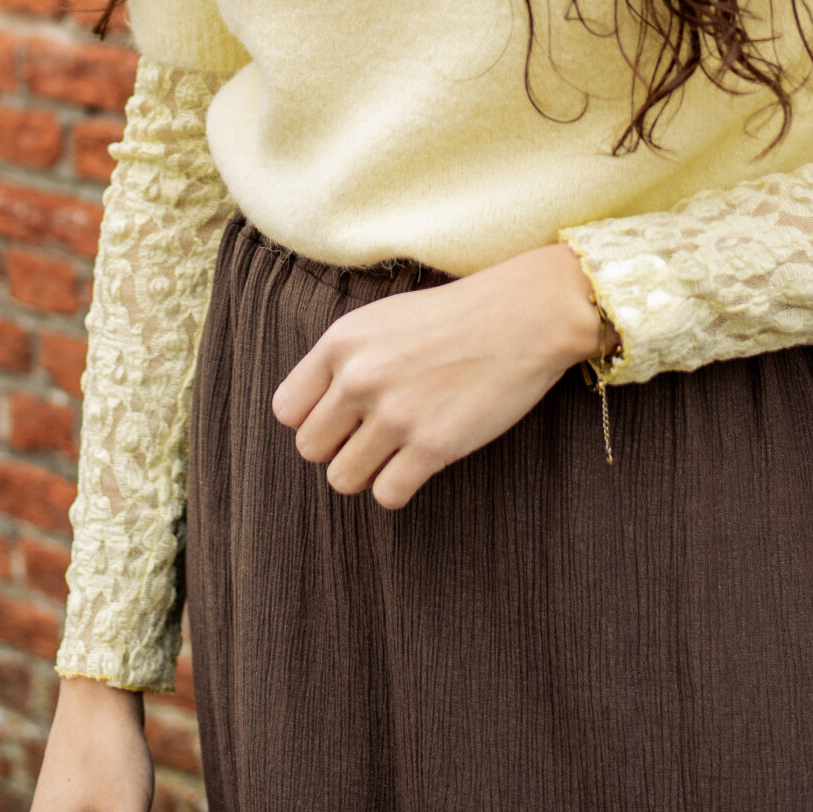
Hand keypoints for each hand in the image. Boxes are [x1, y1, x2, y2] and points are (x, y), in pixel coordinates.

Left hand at [272, 242, 604, 509]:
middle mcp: (360, 378)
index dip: (313, 418)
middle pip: (310, 449)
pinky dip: (400, 487)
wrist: (525, 315)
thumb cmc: (455, 316)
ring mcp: (396, 414)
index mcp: (342, 342)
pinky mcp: (432, 446)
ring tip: (397, 449)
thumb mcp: (383, 319)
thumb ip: (344, 360)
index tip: (342, 415)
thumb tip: (312, 411)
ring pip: (343, 479)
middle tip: (375, 433)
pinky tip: (420, 462)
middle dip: (340, 446)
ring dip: (368, 471)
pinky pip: (387, 495)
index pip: (287, 410)